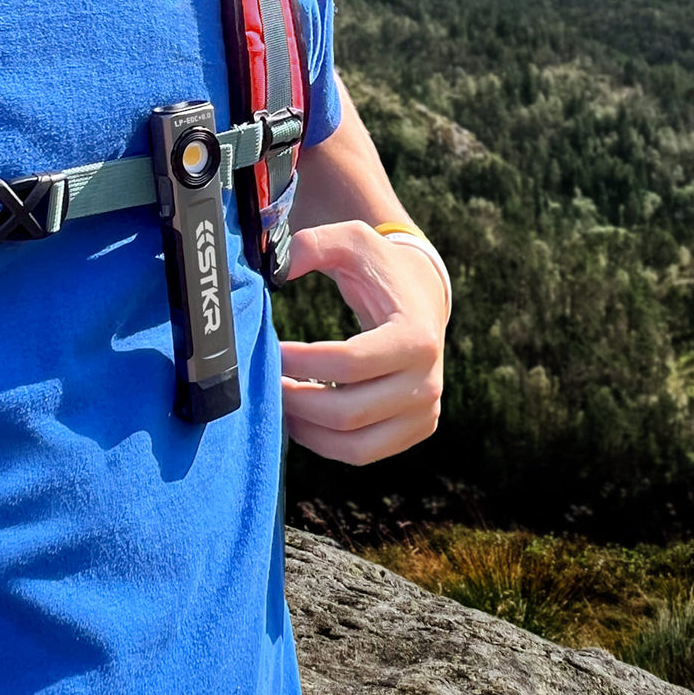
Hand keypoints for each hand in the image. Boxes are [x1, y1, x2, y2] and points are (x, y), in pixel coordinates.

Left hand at [281, 221, 445, 465]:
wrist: (422, 294)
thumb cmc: (380, 267)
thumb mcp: (351, 241)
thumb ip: (311, 246)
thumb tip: (274, 271)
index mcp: (416, 337)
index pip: (348, 364)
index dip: (300, 362)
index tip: (270, 350)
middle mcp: (428, 381)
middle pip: (347, 413)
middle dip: (295, 401)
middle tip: (265, 380)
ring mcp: (425, 411)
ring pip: (353, 446)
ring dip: (306, 429)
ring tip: (280, 399)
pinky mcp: (416, 428)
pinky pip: (361, 452)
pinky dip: (325, 441)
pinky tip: (303, 413)